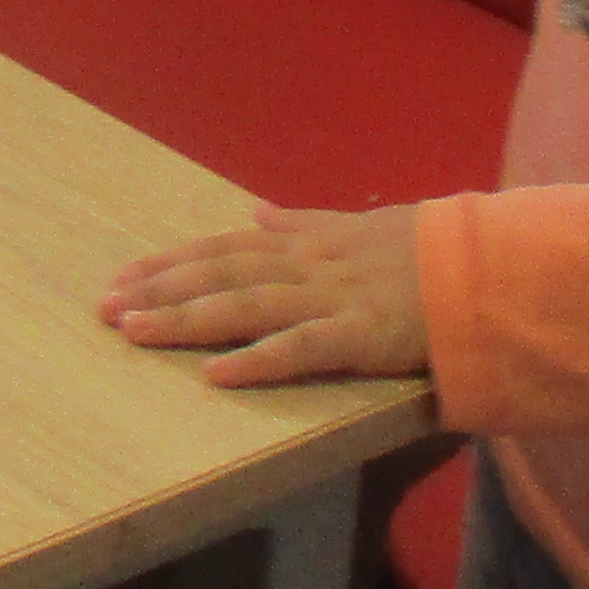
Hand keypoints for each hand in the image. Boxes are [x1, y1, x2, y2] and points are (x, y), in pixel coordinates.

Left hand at [100, 199, 432, 388]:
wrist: (486, 269)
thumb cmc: (425, 253)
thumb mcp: (356, 227)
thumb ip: (304, 223)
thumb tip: (258, 212)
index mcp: (304, 242)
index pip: (221, 249)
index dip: (168, 263)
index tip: (120, 277)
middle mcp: (305, 265)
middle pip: (218, 275)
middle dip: (157, 291)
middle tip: (103, 308)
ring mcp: (329, 298)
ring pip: (243, 306)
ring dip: (184, 319)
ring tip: (134, 332)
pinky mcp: (359, 335)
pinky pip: (299, 350)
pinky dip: (256, 361)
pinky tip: (215, 376)